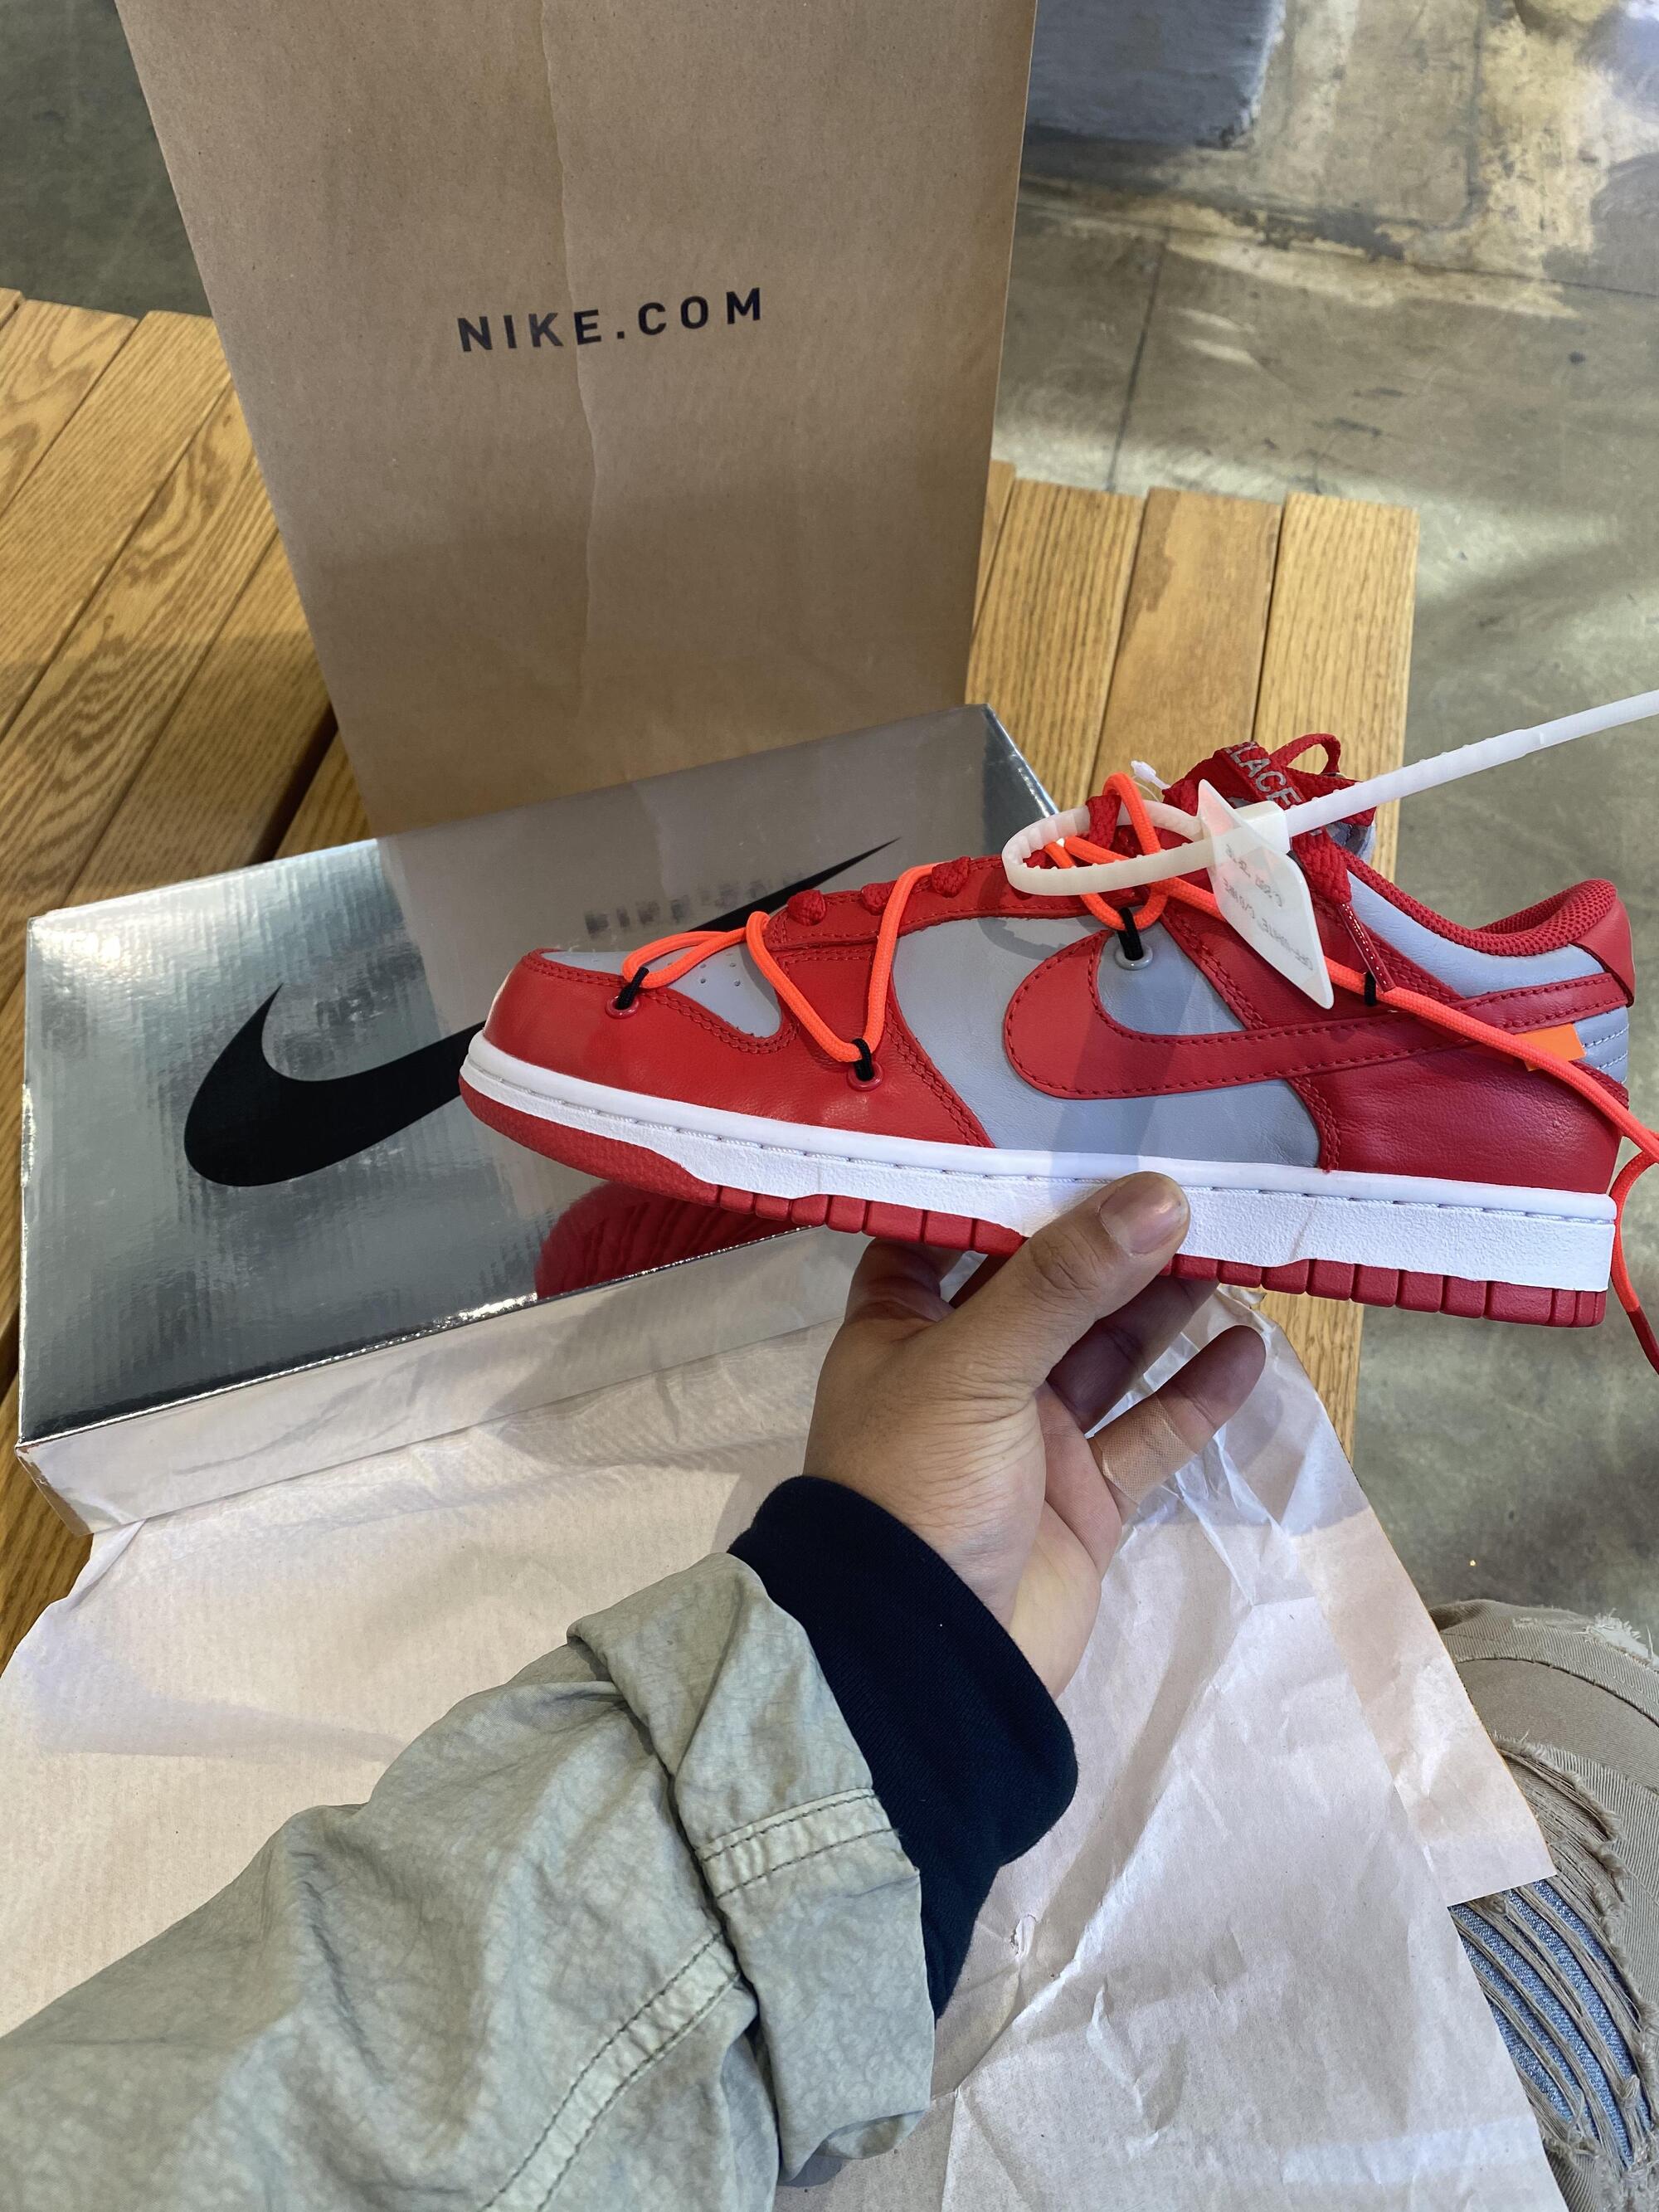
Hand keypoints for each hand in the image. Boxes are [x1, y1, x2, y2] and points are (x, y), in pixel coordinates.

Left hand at [804, 1175, 1265, 1694]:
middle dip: (1114, 1239)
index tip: (1083, 1123)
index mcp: (903, 1327)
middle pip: (1049, 1287)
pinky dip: (1198, 1395)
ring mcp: (1029, 1437)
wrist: (924, 1660)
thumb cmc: (917, 1485)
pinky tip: (1248, 1345)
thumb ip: (1065, 1281)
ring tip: (1236, 1240)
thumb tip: (1161, 1195)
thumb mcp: (976, 1363)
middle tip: (1194, 1174)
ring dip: (1165, 1304)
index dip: (1012, 1183)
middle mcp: (966, 1371)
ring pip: (1108, 1353)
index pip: (954, 1232)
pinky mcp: (1085, 1498)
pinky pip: (1150, 1433)